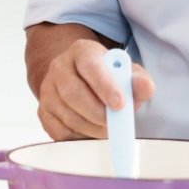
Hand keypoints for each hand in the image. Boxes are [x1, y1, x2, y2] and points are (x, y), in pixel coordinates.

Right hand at [35, 38, 155, 139]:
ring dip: (91, 128)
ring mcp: (48, 90)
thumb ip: (138, 80)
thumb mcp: (125, 73)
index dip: (105, 86)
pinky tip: (91, 130)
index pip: (90, 66)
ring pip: (67, 115)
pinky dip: (79, 136)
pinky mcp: (44, 112)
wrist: (80, 80)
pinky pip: (60, 131)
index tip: (120, 104)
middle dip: (97, 113)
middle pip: (72, 93)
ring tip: (107, 128)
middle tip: (114, 124)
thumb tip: (145, 87)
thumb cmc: (107, 77)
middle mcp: (59, 67)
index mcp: (81, 51)